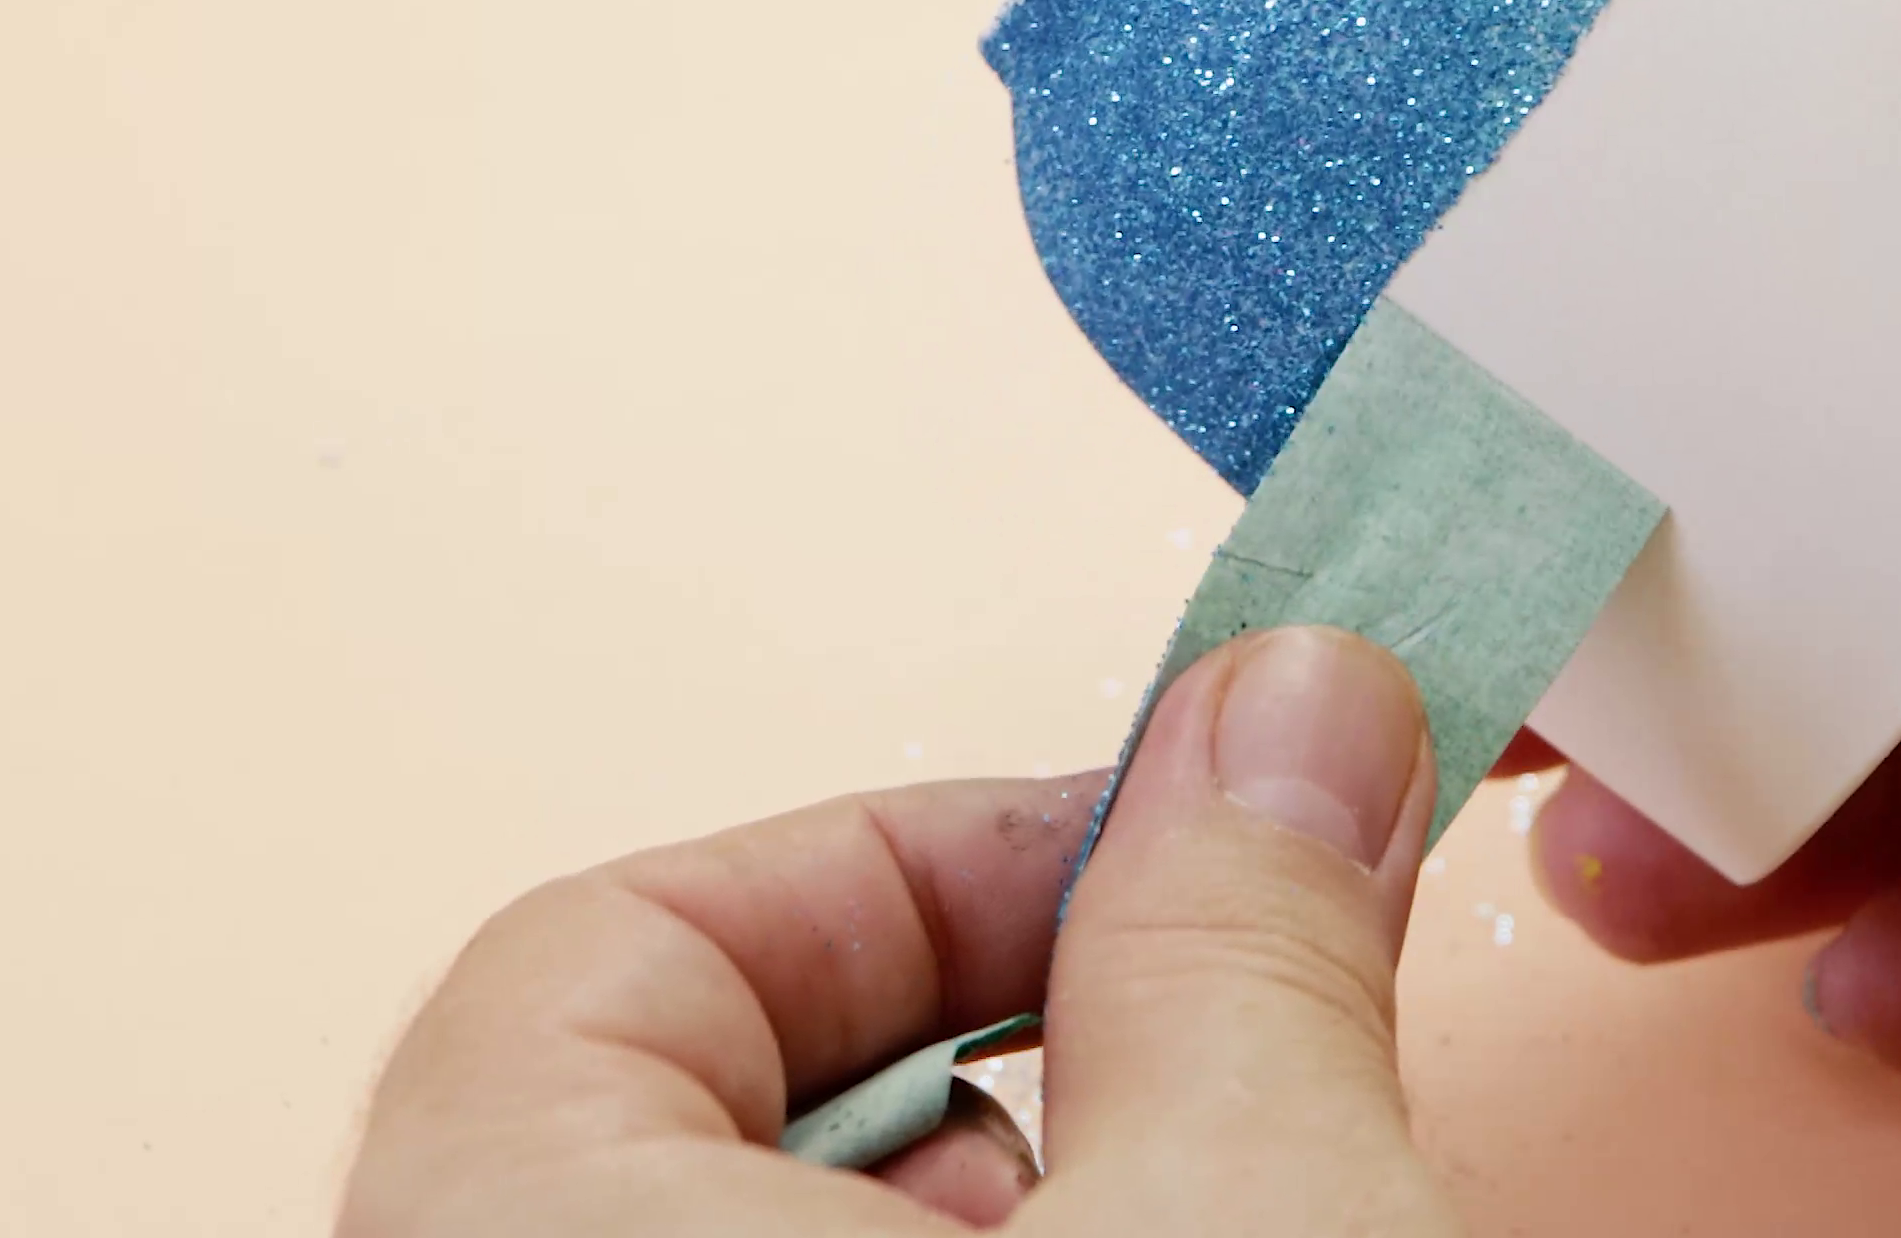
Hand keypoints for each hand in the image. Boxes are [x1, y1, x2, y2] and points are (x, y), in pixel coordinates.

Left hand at [343, 627, 1460, 1235]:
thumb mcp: (1248, 1227)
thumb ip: (1242, 943)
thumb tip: (1291, 713)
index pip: (609, 945)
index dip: (914, 864)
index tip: (1154, 864)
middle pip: (703, 1112)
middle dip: (1011, 1054)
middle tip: (1222, 1073)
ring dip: (1032, 1212)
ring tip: (1223, 1234)